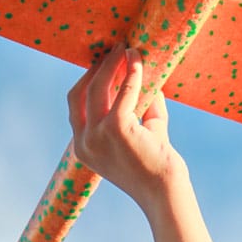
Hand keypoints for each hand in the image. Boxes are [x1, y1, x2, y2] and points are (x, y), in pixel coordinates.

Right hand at [67, 46, 181, 214]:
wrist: (165, 192)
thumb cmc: (157, 166)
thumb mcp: (143, 132)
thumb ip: (142, 106)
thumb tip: (146, 75)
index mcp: (83, 147)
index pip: (75, 106)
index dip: (87, 80)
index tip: (103, 63)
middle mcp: (84, 142)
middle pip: (80, 92)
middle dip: (97, 68)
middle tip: (115, 49)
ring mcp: (98, 136)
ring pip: (97, 88)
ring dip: (111, 65)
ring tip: (126, 49)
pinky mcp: (117, 129)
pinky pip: (124, 92)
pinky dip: (131, 73)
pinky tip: (138, 60)